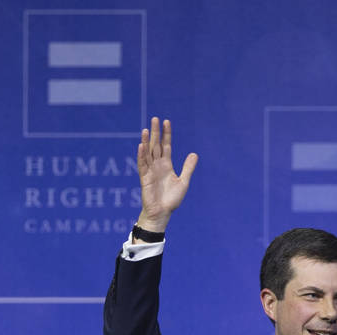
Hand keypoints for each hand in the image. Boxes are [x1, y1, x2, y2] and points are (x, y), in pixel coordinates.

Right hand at [135, 117, 197, 233]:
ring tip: (146, 129)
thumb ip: (188, 168)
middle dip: (155, 132)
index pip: (166, 146)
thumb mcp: (183, 182)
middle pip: (155, 145)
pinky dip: (141, 155)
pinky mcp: (144, 178)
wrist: (162, 213)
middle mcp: (157, 165)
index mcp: (166, 165)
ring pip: (147, 153)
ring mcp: (150, 171)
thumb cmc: (172, 200)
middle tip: (155, 119)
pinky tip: (141, 146)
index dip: (166, 134)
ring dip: (146, 141)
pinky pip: (142, 165)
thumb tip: (194, 153)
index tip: (166, 122)